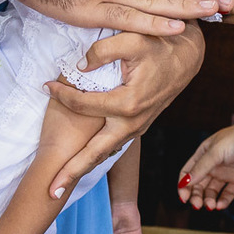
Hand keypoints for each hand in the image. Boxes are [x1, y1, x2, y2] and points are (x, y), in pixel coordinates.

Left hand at [46, 23, 204, 194]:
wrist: (188, 55)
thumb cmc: (160, 44)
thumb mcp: (131, 40)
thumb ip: (102, 51)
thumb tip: (78, 67)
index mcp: (127, 104)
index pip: (82, 104)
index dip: (61, 95)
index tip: (45, 86)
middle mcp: (132, 123)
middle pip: (94, 153)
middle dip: (71, 173)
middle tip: (50, 193)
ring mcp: (138, 128)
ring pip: (105, 152)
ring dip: (82, 168)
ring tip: (61, 185)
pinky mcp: (140, 126)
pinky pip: (113, 144)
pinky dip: (96, 155)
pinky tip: (83, 160)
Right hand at [178, 117, 233, 210]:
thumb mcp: (218, 151)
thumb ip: (202, 167)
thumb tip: (184, 183)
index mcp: (204, 153)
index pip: (187, 172)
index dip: (183, 185)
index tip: (183, 198)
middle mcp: (213, 164)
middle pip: (198, 184)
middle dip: (196, 196)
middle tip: (198, 206)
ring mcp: (227, 172)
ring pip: (212, 191)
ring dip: (209, 200)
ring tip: (212, 206)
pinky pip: (228, 194)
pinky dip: (223, 201)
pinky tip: (221, 206)